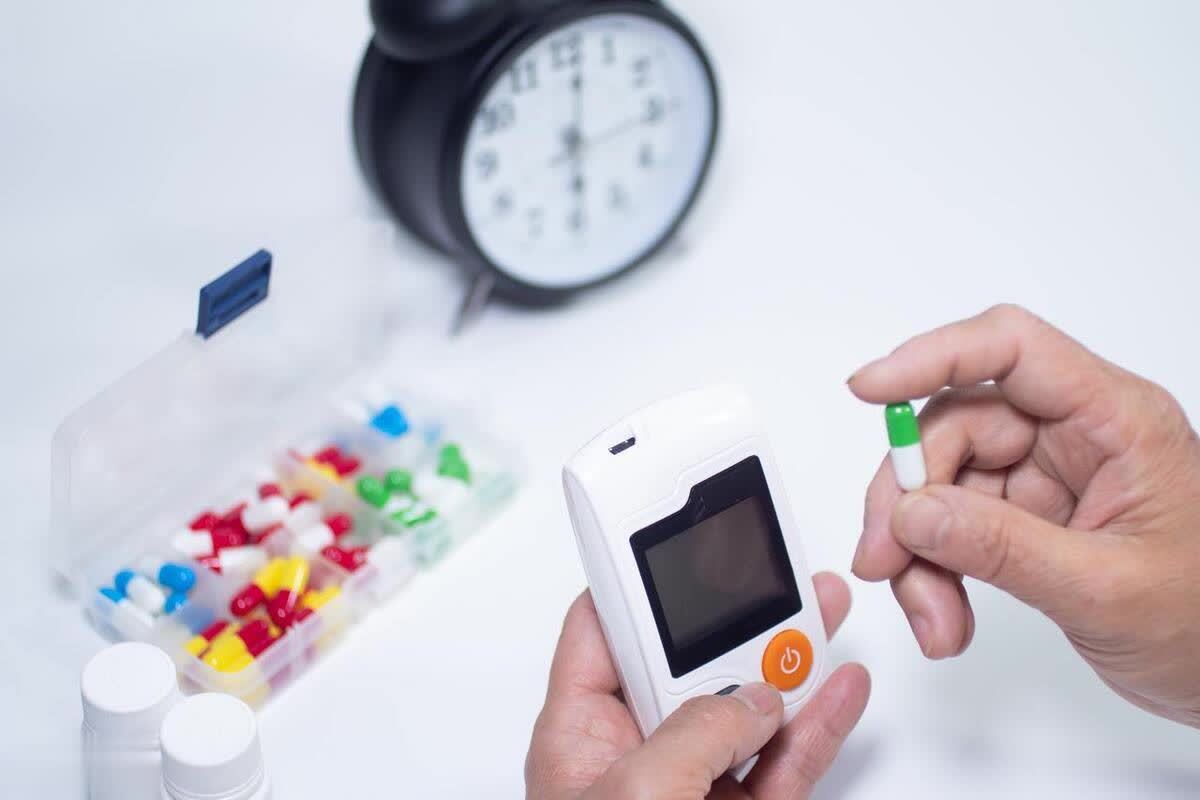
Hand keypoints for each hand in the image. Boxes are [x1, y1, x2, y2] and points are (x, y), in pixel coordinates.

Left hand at [525, 575, 868, 799]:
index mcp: (580, 737)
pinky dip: (815, 728)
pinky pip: (781, 767)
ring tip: (823, 607)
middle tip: (775, 566)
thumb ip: (695, 732)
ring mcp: (688, 794)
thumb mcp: (636, 799)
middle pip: (687, 663)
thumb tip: (754, 698)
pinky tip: (841, 690)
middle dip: (735, 613)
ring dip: (788, 661)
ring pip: (744, 711)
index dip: (637, 580)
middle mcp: (631, 759)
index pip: (603, 632)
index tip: (675, 532)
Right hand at [849, 304, 1199, 726]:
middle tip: (887, 561)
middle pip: (955, 425)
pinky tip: (945, 616)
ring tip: (933, 617)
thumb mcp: (1104, 589)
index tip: (868, 390)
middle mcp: (1074, 433)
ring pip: (941, 481)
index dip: (932, 357)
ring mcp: (1044, 474)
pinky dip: (932, 571)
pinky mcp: (1023, 515)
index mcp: (1114, 420)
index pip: (1010, 349)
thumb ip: (1001, 548)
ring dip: (918, 550)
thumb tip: (912, 513)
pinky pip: (949, 524)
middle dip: (910, 497)